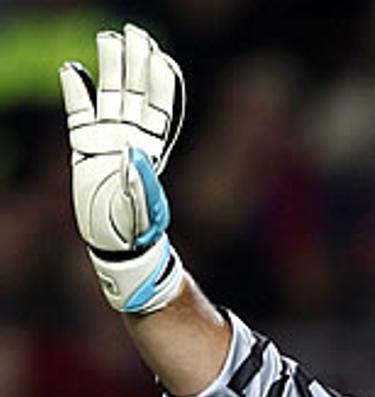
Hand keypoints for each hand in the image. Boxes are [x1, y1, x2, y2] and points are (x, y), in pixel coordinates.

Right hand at [60, 23, 185, 312]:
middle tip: (133, 33)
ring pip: (108, 93)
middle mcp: (131, 136)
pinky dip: (76, 90)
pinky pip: (78, 110)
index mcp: (152, 147)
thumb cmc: (137, 230)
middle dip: (135, 62)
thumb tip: (136, 154)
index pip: (159, 106)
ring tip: (108, 39)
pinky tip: (74, 70)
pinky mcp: (82, 144)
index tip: (158, 57)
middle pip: (134, 90)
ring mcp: (106, 137)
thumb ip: (142, 182)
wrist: (115, 243)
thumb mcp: (145, 209)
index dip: (159, 81)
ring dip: (109, 66)